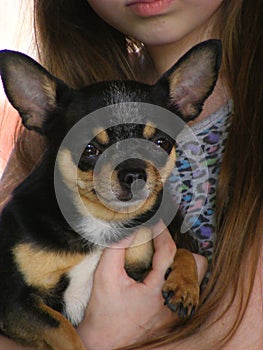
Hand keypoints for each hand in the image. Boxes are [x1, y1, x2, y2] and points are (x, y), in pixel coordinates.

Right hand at [77, 222, 207, 349]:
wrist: (105, 342)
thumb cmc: (103, 310)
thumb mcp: (105, 275)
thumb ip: (117, 247)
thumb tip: (131, 228)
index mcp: (156, 290)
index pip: (168, 251)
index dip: (162, 231)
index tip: (155, 220)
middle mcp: (172, 301)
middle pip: (195, 265)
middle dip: (179, 250)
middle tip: (159, 246)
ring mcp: (176, 310)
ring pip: (196, 277)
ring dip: (181, 264)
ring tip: (161, 261)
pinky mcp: (175, 316)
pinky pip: (188, 289)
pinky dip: (177, 277)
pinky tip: (161, 276)